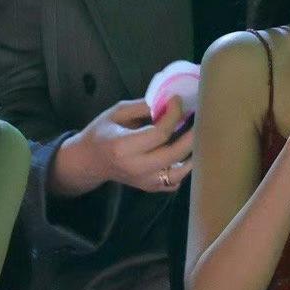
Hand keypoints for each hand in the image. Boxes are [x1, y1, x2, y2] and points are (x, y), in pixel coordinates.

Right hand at [50, 95, 193, 196]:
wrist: (90, 161)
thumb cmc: (102, 133)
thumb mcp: (116, 113)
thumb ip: (142, 107)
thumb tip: (169, 102)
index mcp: (124, 146)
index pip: (159, 133)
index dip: (174, 115)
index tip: (178, 100)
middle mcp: (136, 167)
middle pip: (174, 153)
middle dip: (191, 134)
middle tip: (199, 118)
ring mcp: (145, 181)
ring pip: (180, 172)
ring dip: (192, 154)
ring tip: (195, 136)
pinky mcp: (151, 188)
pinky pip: (176, 181)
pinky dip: (184, 168)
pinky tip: (184, 153)